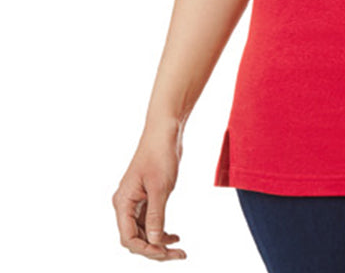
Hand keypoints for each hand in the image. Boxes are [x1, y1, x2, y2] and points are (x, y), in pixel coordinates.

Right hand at [112, 124, 186, 260]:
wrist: (165, 131)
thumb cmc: (160, 154)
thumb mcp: (160, 188)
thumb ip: (156, 216)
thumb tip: (155, 243)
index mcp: (123, 203)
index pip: (128, 238)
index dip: (146, 250)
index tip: (166, 253)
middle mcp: (126, 204)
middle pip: (136, 238)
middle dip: (155, 250)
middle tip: (178, 256)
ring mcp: (136, 201)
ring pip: (144, 232)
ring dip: (159, 242)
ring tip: (179, 251)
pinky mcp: (146, 196)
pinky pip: (150, 221)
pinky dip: (161, 230)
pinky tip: (175, 236)